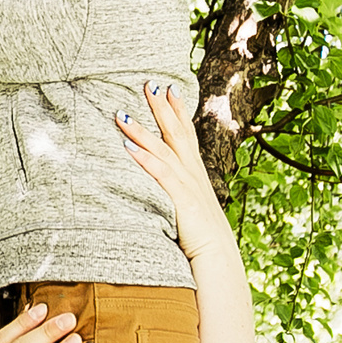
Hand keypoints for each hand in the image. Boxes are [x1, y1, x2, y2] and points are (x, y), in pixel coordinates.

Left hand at [117, 83, 232, 262]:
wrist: (218, 259)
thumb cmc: (201, 238)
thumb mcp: (189, 209)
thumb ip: (177, 194)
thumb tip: (161, 186)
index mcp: (195, 174)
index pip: (187, 135)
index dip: (178, 111)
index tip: (170, 88)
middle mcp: (193, 174)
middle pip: (176, 133)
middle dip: (161, 108)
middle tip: (148, 83)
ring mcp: (188, 186)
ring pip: (163, 150)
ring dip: (142, 131)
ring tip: (123, 113)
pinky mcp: (182, 201)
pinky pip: (160, 175)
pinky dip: (144, 159)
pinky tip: (128, 146)